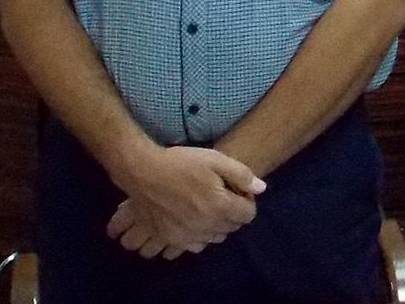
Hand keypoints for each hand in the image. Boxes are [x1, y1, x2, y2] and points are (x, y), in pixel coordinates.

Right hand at [112, 144, 263, 252]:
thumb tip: (261, 189)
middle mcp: (206, 226)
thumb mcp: (216, 159)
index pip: (248, 214)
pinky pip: (195, 245)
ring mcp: (188, 235)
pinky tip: (192, 220)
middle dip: (232, 213)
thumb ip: (242, 175)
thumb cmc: (181, 163)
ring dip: (216, 225)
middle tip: (220, 196)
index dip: (246, 200)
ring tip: (205, 207)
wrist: (143, 173)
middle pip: (232, 227)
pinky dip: (199, 236)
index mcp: (220, 206)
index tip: (235, 190)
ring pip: (215, 238)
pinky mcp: (171, 239)